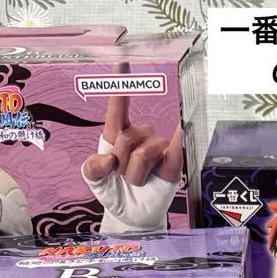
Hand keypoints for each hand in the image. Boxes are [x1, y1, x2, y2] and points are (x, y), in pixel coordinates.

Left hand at [82, 87, 183, 234]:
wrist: (131, 216)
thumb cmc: (114, 192)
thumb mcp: (94, 179)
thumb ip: (92, 167)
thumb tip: (110, 160)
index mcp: (117, 134)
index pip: (118, 107)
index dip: (120, 85)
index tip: (122, 61)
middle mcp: (139, 136)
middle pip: (126, 138)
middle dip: (120, 164)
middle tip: (123, 177)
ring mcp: (157, 148)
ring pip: (143, 154)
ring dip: (135, 176)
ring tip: (138, 183)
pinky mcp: (172, 163)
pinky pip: (174, 148)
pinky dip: (179, 137)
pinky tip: (184, 126)